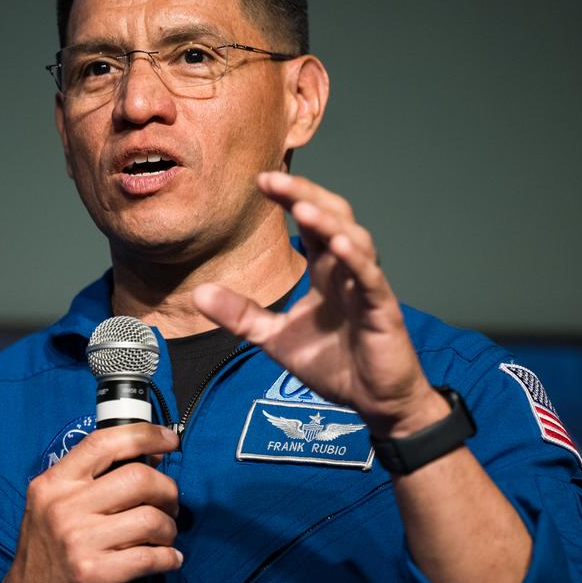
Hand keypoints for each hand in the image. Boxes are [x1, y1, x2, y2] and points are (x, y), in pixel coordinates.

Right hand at [0, 423, 181, 582]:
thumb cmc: (47, 555)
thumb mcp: (54, 507)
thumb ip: (92, 480)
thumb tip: (149, 456)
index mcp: (54, 484)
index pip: (104, 442)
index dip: (145, 435)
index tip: (169, 441)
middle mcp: (63, 507)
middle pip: (138, 478)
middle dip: (167, 490)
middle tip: (169, 505)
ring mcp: (78, 541)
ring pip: (150, 518)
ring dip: (169, 529)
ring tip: (164, 538)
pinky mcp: (94, 575)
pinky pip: (151, 557)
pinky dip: (169, 558)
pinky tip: (168, 561)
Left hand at [193, 172, 447, 437]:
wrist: (373, 402)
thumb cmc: (334, 364)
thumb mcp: (274, 338)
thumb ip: (241, 315)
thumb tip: (199, 294)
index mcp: (326, 271)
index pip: (309, 223)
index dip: (290, 198)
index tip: (260, 181)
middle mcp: (348, 270)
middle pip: (333, 217)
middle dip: (306, 196)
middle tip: (274, 180)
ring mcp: (367, 287)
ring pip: (355, 241)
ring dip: (329, 223)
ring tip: (303, 209)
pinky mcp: (382, 310)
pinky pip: (370, 279)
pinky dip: (356, 261)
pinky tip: (340, 246)